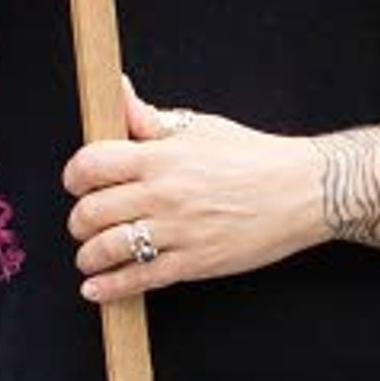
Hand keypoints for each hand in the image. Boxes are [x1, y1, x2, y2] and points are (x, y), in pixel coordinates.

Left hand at [67, 80, 312, 304]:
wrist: (304, 190)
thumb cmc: (253, 155)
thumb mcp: (201, 127)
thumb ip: (151, 119)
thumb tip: (118, 92)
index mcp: (163, 156)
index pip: (91, 164)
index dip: (75, 175)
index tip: (78, 182)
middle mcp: (164, 194)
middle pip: (90, 211)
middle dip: (79, 219)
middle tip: (86, 220)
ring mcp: (178, 232)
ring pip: (106, 249)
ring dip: (88, 255)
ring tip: (91, 254)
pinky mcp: (192, 264)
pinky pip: (137, 280)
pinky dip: (108, 288)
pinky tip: (97, 287)